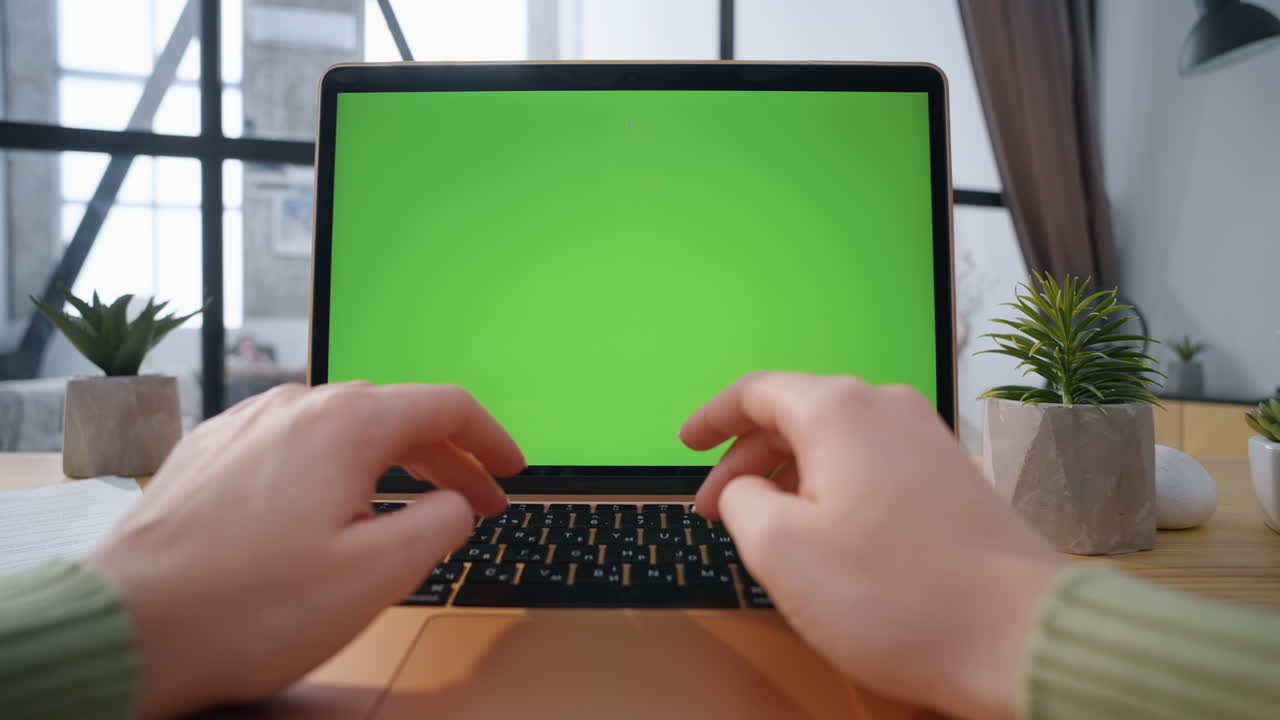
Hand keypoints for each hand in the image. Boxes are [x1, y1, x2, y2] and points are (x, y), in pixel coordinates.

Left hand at [88, 382, 523, 718]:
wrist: (128, 628)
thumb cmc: (247, 607)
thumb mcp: (378, 575)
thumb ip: (439, 525)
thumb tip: (456, 504)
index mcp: (345, 424)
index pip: (445, 406)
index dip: (491, 439)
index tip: (510, 470)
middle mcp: (294, 407)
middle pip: (394, 416)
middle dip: (446, 458)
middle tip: (475, 502)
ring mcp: (245, 426)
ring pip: (340, 431)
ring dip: (388, 465)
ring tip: (404, 510)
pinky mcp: (209, 453)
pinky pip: (291, 448)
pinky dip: (331, 472)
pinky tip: (327, 512)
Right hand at [681, 372, 1064, 719]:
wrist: (1015, 637)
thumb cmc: (898, 597)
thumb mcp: (780, 550)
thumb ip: (741, 502)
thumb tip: (748, 490)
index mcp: (840, 410)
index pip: (756, 392)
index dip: (712, 419)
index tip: (687, 444)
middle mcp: (887, 408)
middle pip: (796, 417)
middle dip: (747, 462)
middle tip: (717, 513)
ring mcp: (927, 440)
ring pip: (836, 444)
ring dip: (791, 481)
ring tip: (771, 534)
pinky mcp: (952, 477)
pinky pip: (873, 467)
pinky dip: (835, 492)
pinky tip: (828, 540)